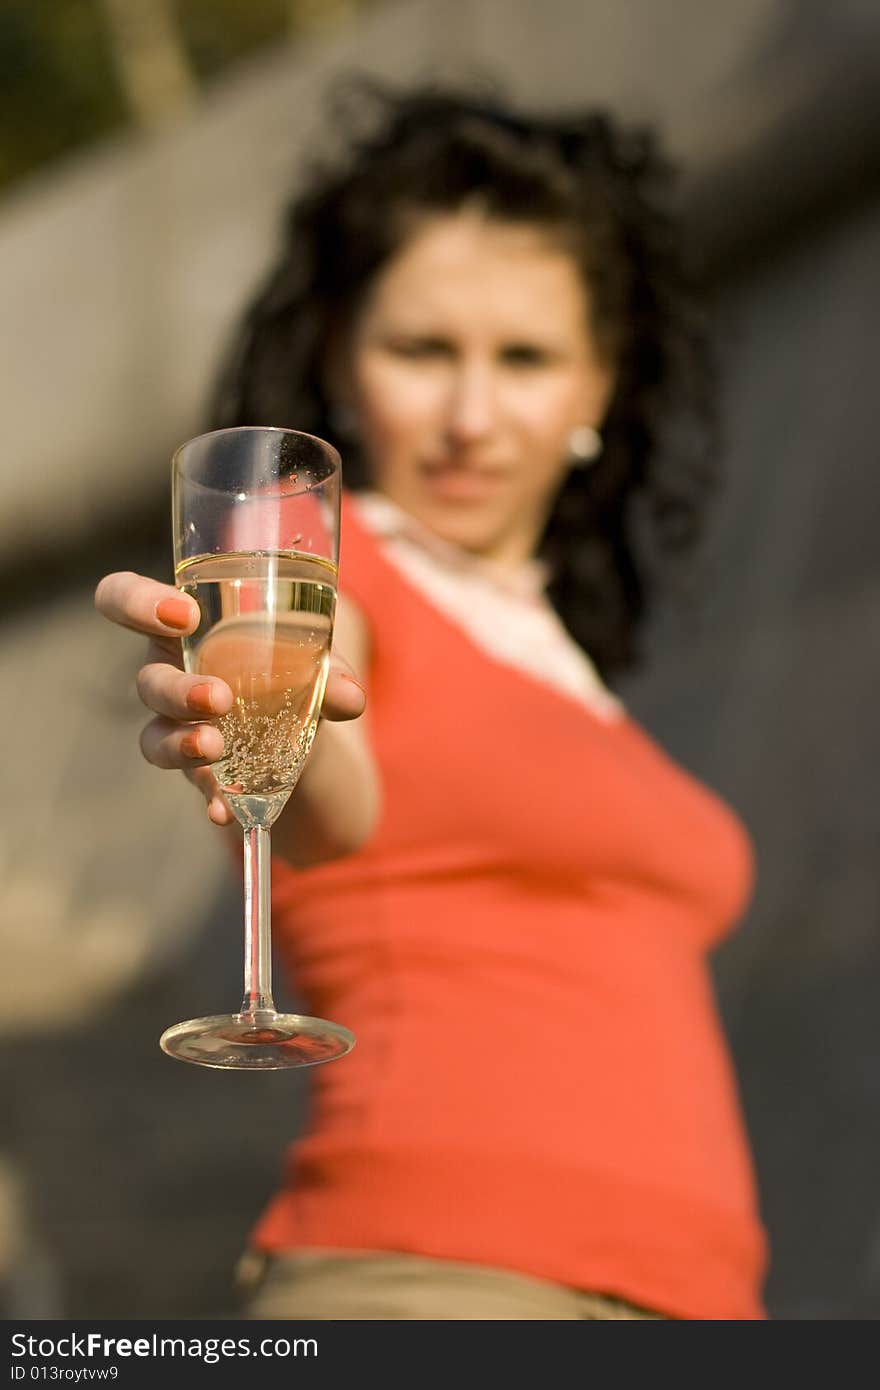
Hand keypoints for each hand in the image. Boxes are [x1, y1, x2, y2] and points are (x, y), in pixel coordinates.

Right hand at [94, 571, 365, 826]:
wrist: (307, 732)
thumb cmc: (291, 666)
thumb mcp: (313, 657)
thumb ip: (329, 668)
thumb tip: (349, 695)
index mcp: (181, 627)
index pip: (124, 600)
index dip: (136, 603)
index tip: (185, 614)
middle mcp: (169, 675)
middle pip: (148, 680)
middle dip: (178, 689)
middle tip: (219, 698)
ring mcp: (179, 728)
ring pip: (155, 738)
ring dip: (182, 744)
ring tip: (215, 748)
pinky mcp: (201, 772)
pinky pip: (195, 787)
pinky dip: (212, 798)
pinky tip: (224, 810)